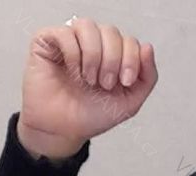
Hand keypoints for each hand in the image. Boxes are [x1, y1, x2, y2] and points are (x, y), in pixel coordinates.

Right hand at [18, 19, 158, 159]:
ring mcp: (70, 40)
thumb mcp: (130, 101)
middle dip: (113, 61)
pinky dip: (73, 55)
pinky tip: (73, 73)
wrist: (64, 129)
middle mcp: (93, 44)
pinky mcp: (47, 41)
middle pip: (111, 31)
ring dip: (94, 57)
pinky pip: (64, 33)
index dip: (132, 59)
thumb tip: (148, 47)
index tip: (125, 82)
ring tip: (89, 79)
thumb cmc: (93, 115)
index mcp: (113, 55)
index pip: (129, 40)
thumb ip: (147, 77)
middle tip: (105, 84)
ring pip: (87, 26)